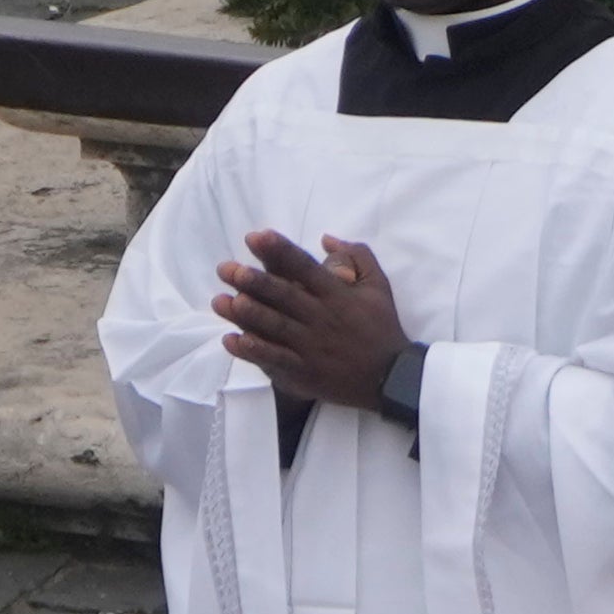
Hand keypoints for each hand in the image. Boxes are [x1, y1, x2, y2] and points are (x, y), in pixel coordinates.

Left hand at [215, 228, 406, 417]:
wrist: (392, 377)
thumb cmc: (382, 327)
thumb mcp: (379, 286)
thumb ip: (357, 256)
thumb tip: (326, 238)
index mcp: (337, 295)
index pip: (305, 267)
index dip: (279, 251)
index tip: (255, 237)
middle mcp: (322, 318)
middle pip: (284, 296)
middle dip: (254, 282)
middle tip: (227, 269)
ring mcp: (312, 347)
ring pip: (275, 327)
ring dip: (246, 314)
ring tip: (220, 301)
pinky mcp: (305, 372)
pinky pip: (275, 360)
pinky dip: (253, 351)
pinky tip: (232, 340)